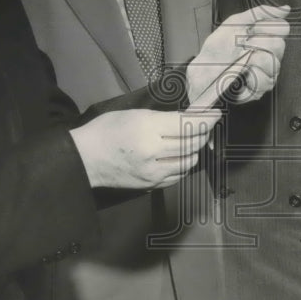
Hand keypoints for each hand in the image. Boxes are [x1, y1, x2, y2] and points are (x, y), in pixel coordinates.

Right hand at [69, 108, 219, 189]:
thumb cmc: (107, 130)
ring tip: (193, 140)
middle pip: (192, 143)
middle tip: (206, 125)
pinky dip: (185, 165)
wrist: (85, 159)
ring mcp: (153, 172)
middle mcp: (154, 152)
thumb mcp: (135, 114)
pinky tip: (181, 156)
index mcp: (148, 129)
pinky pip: (179, 176)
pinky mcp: (151, 186)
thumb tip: (189, 120)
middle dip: (204, 133)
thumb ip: (163, 118)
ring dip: (196, 150)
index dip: (206, 119)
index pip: (187, 124)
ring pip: (189, 161)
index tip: (216, 114)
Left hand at [187, 4, 289, 105]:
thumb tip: (284, 9)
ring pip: (274, 64)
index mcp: (265, 38)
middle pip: (279, 45)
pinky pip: (265, 81)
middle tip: (243, 45)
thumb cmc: (217, 48)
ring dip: (254, 60)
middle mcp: (270, 55)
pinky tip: (243, 74)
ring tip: (242, 61)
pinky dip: (252, 77)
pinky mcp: (260, 89)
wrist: (203, 70)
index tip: (251, 30)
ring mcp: (267, 72)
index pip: (283, 28)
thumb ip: (260, 13)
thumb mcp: (235, 23)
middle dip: (258, 43)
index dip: (266, 27)